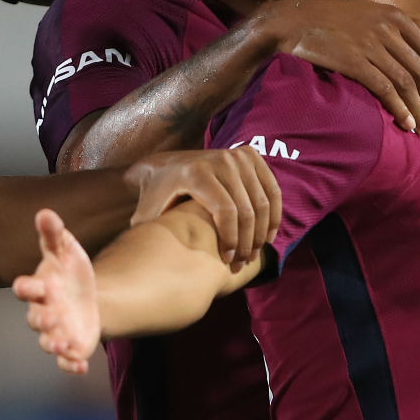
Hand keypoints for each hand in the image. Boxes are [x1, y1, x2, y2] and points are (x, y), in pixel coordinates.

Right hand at [12, 209, 100, 373]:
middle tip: (52, 319)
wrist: (87, 296)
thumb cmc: (69, 271)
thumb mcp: (65, 250)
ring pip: (48, 342)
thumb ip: (54, 235)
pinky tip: (81, 366)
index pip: (25, 289)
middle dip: (42, 320)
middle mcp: (43, 312)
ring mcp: (55, 331)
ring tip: (65, 344)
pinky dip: (71, 365)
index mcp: (39, 287)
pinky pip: (65, 360)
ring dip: (54, 344)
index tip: (34, 286)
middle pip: (35, 319)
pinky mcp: (70, 347)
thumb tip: (45, 212)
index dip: (27, 288)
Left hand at [123, 147, 278, 267]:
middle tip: (242, 264)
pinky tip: (268, 237)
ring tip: (253, 255)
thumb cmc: (154, 196)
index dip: (231, 240)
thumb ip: (147, 235)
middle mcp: (220, 160)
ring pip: (262, 202)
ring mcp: (237, 155)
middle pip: (247, 209)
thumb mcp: (146, 215)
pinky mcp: (250, 155)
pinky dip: (274, 214)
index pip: (226, 211)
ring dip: (262, 233)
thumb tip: (152, 263)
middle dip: (248, 242)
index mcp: (196, 173)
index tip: (227, 261)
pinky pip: (271, 189)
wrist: (163, 164)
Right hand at [259, 0, 419, 138]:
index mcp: (396, 17)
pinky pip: (384, 88)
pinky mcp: (354, 60)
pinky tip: (405, 123)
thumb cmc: (334, 23)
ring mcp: (371, 44)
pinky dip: (399, 107)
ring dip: (419, 110)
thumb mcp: (375, 21)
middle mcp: (387, 29)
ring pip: (406, 82)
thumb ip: (408, 40)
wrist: (295, 21)